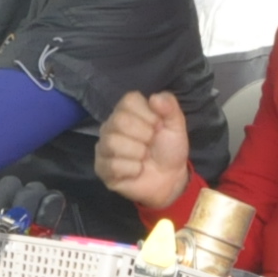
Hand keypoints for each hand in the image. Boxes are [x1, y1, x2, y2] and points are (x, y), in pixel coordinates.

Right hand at [94, 90, 191, 211]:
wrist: (170, 178)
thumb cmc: (169, 148)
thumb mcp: (176, 125)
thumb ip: (170, 106)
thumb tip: (154, 98)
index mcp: (127, 110)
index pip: (129, 101)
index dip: (149, 116)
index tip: (157, 127)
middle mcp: (111, 124)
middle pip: (120, 121)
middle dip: (144, 136)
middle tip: (151, 145)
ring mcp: (103, 146)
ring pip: (113, 143)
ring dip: (138, 154)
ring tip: (144, 158)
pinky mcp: (101, 167)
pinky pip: (112, 165)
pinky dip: (132, 170)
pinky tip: (137, 170)